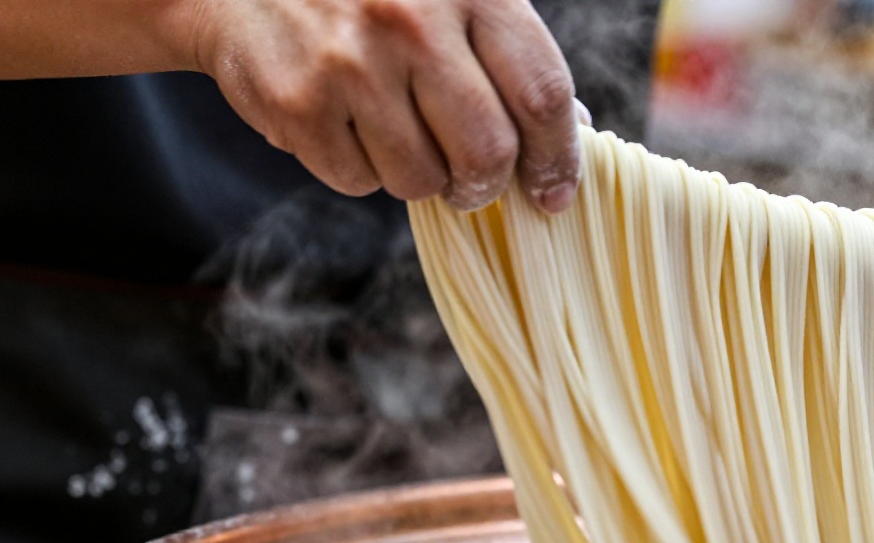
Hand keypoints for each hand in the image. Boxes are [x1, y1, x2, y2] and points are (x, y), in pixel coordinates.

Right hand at [188, 0, 584, 210]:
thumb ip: (511, 54)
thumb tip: (574, 132)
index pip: (542, 94)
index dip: (558, 158)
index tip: (554, 192)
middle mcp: (413, 21)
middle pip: (488, 152)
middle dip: (485, 184)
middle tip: (472, 181)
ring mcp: (352, 63)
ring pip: (421, 180)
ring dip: (418, 175)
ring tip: (394, 128)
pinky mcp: (299, 103)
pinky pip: (358, 181)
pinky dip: (358, 167)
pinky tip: (343, 119)